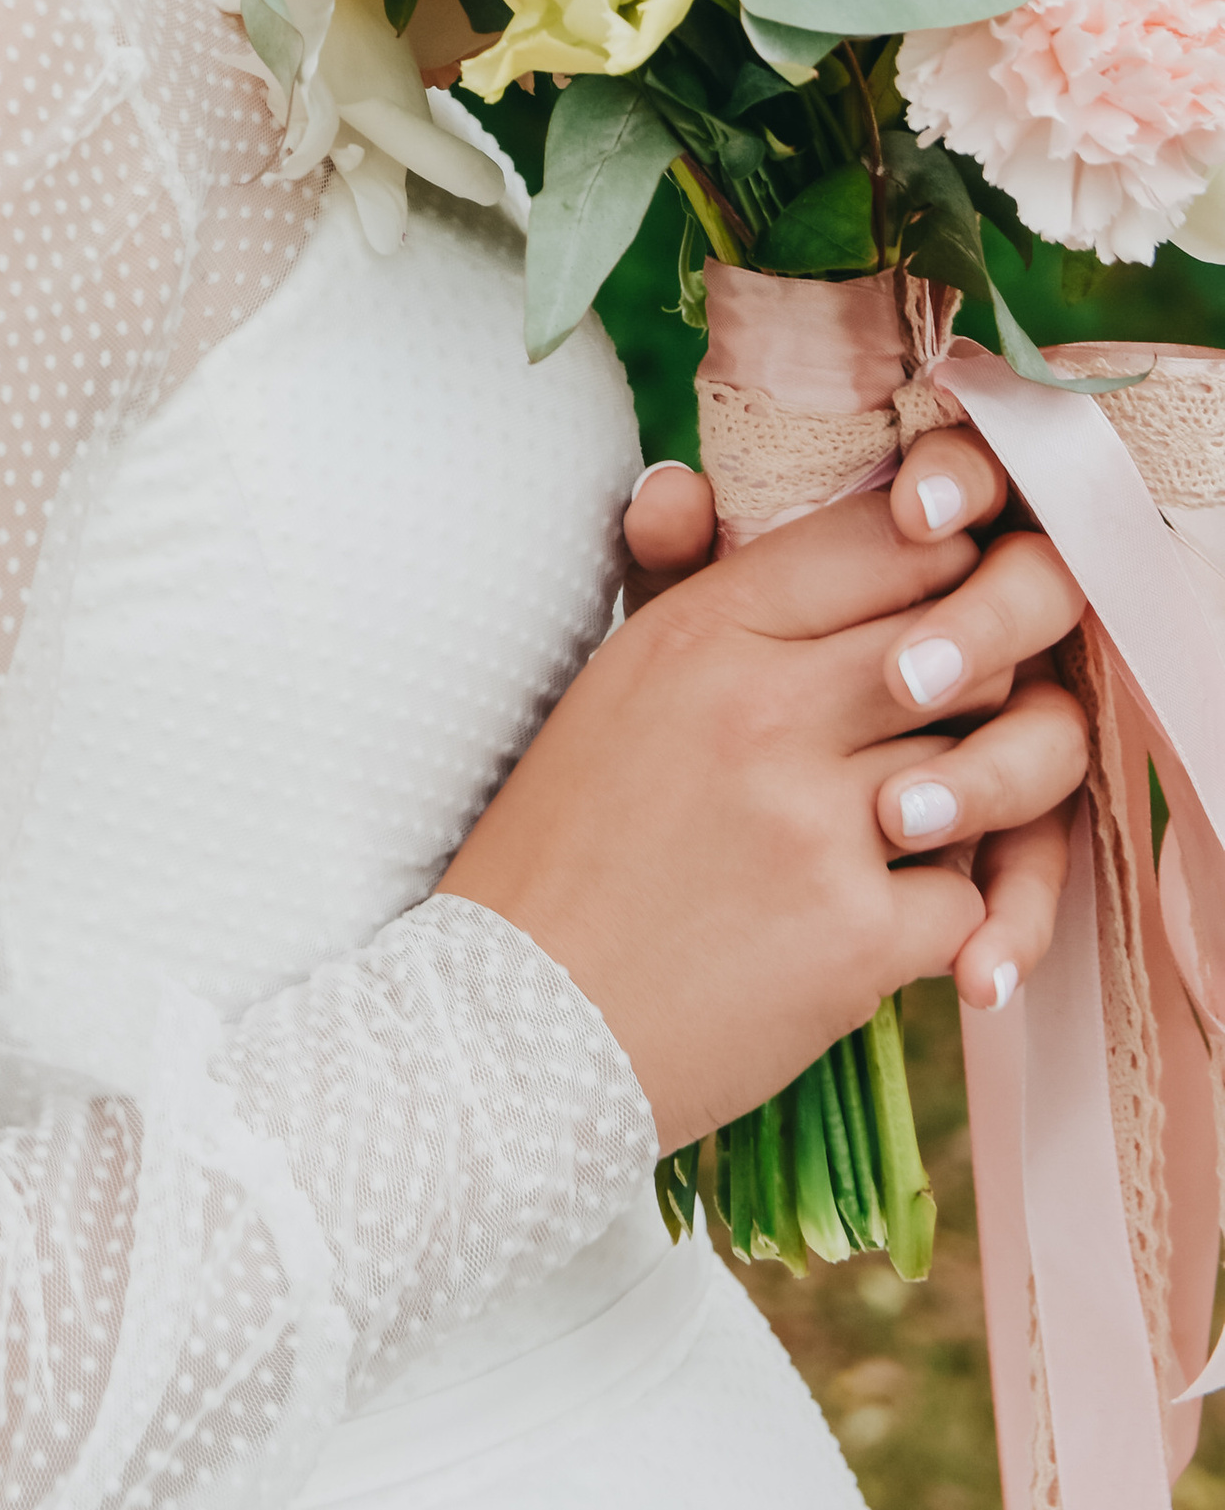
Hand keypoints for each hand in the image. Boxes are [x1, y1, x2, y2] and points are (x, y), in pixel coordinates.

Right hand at [614, 425, 1075, 1020]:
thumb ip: (668, 575)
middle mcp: (764, 709)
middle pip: (966, 644)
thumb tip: (685, 481)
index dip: (938, 570)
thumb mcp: (604, 687)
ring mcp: (815, 821)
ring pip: (993, 764)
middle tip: (946, 727)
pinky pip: (972, 897)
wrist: (515, 1028)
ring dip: (973, 802)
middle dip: (978, 685)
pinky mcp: (855, 934)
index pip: (887, 543)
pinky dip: (941, 922)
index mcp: (702, 634)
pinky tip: (871, 926)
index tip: (933, 612)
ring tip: (919, 826)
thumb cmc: (561, 849)